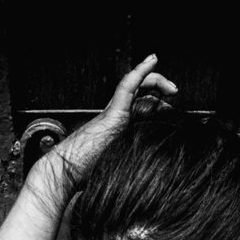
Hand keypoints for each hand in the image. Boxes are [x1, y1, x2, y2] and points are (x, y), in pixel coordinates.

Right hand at [49, 54, 177, 187]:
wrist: (65, 174)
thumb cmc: (85, 178)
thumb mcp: (118, 172)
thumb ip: (133, 166)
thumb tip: (153, 177)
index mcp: (116, 128)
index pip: (140, 107)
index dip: (158, 105)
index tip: (172, 112)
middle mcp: (115, 116)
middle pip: (141, 93)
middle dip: (160, 89)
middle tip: (174, 95)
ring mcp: (113, 113)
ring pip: (137, 85)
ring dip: (157, 80)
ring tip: (172, 88)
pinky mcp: (113, 114)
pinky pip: (127, 86)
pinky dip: (140, 71)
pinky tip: (152, 61)